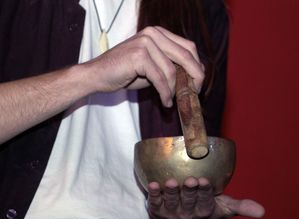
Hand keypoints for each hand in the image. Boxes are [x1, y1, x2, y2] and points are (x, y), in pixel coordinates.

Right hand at [83, 26, 203, 106]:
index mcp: (159, 33)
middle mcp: (153, 33)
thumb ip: (171, 66)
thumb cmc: (125, 73)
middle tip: (193, 94)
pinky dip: (165, 94)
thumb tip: (195, 76)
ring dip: (174, 90)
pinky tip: (165, 102)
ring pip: (172, 71)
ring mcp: (146, 42)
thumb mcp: (153, 67)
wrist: (97, 76)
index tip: (197, 84)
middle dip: (194, 78)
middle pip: (186, 55)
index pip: (188, 47)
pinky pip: (161, 79)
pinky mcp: (139, 55)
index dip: (197, 67)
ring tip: (170, 100)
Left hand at [147, 177, 264, 218]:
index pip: (205, 200)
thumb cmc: (205, 210)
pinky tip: (152, 185)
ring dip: (171, 192)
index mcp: (205, 210)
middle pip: (189, 200)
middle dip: (190, 191)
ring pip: (171, 202)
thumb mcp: (223, 208)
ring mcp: (171, 213)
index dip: (205, 191)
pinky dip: (153, 195)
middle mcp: (188, 213)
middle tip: (191, 180)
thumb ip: (241, 207)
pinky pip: (154, 203)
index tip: (204, 181)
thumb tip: (263, 212)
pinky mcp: (157, 210)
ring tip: (171, 182)